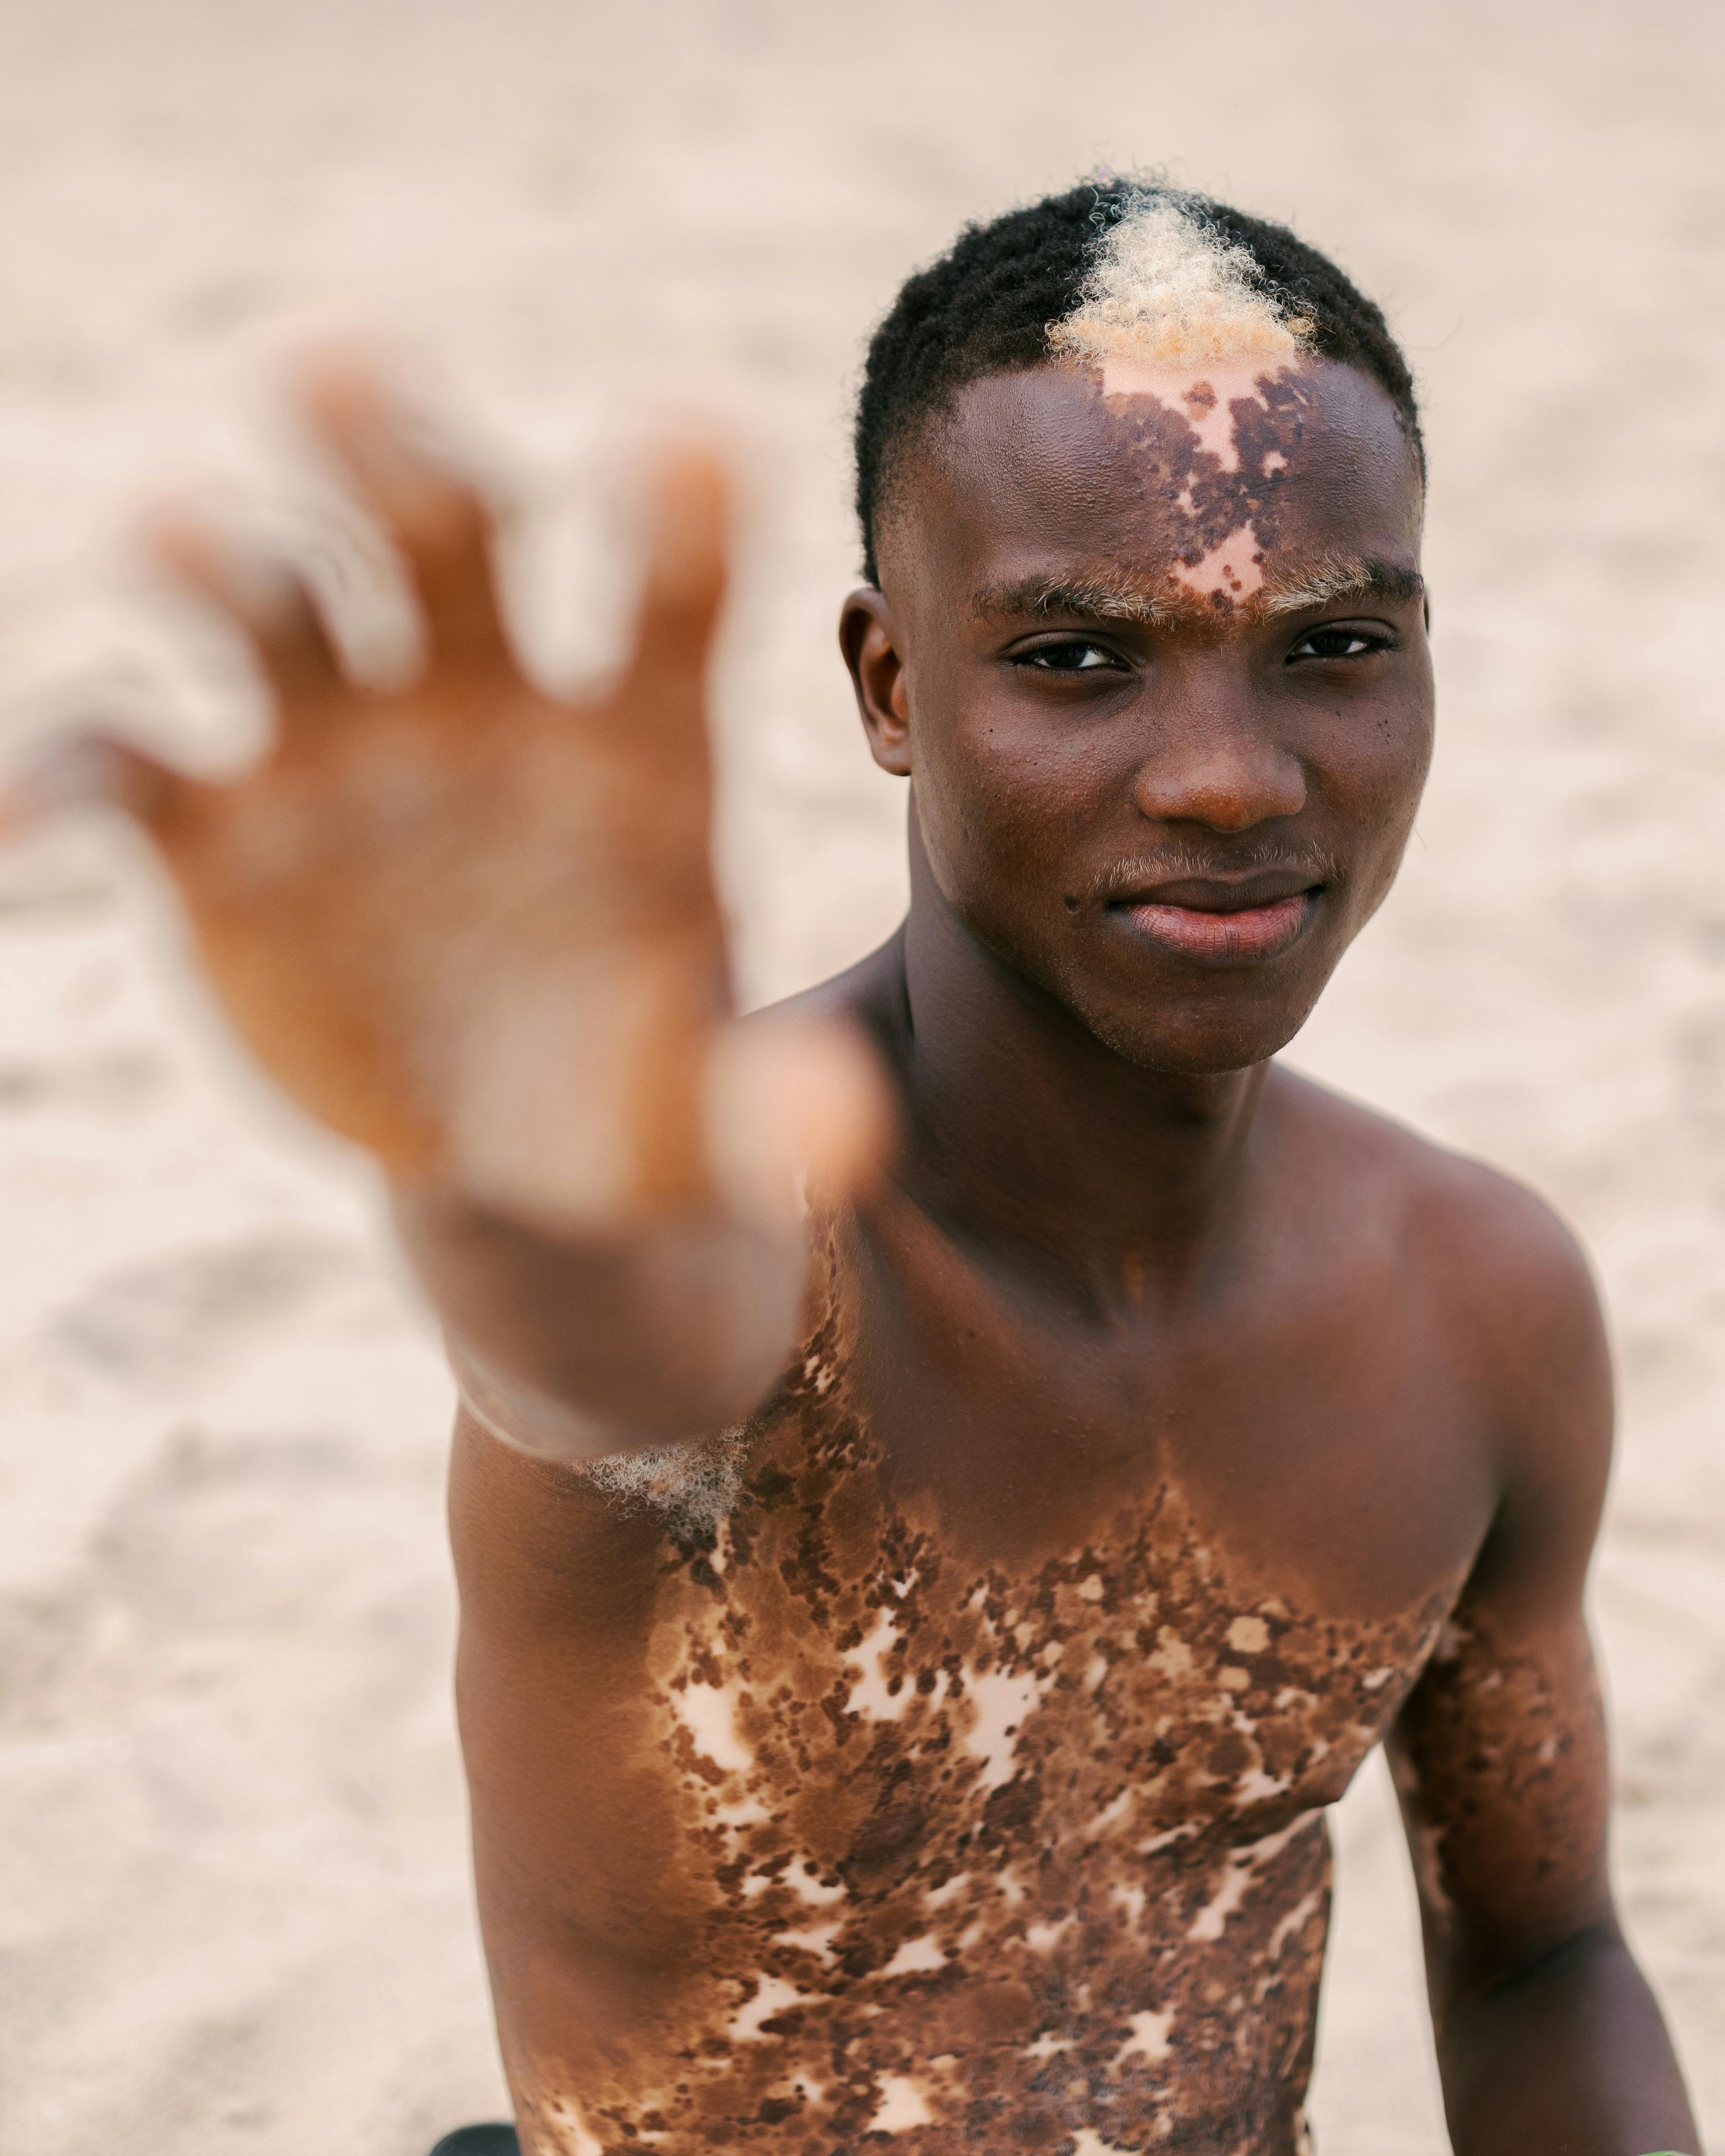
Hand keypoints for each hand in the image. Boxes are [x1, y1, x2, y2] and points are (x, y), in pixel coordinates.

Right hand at [3, 365, 885, 1231]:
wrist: (507, 1136)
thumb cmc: (632, 1094)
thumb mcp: (701, 1122)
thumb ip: (763, 1115)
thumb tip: (842, 1138)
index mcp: (633, 743)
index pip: (667, 591)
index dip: (677, 511)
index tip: (688, 437)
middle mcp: (481, 701)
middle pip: (439, 525)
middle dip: (394, 443)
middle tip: (338, 368)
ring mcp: (340, 750)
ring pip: (268, 598)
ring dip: (211, 553)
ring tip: (178, 540)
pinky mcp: (218, 830)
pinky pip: (124, 760)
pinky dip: (65, 767)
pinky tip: (20, 823)